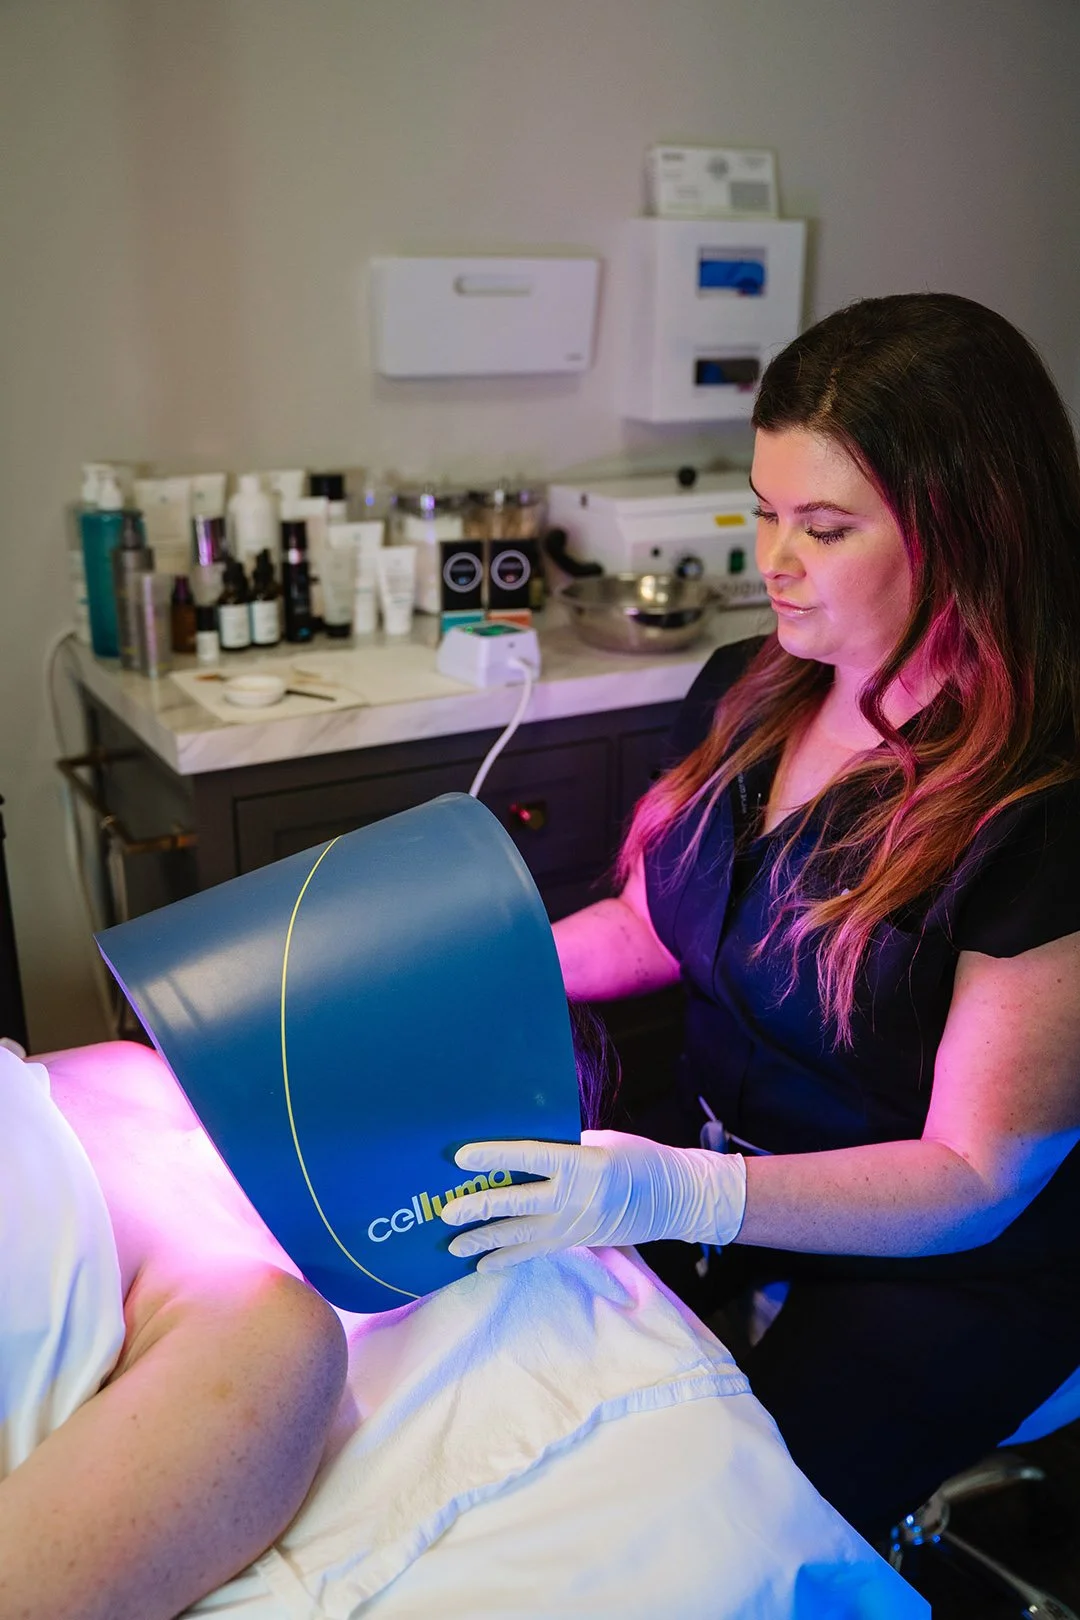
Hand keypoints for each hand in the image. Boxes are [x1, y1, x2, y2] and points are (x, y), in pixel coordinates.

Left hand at [441, 1129, 746, 1271]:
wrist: (673, 1199)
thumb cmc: (638, 1160)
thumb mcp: (602, 1141)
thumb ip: (565, 1145)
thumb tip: (525, 1147)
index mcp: (582, 1163)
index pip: (529, 1157)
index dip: (494, 1157)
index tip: (462, 1157)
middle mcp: (575, 1198)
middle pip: (518, 1204)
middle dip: (480, 1209)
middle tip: (446, 1212)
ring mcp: (574, 1226)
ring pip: (521, 1236)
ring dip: (485, 1240)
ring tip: (453, 1246)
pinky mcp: (576, 1243)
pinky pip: (536, 1252)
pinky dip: (508, 1258)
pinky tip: (483, 1264)